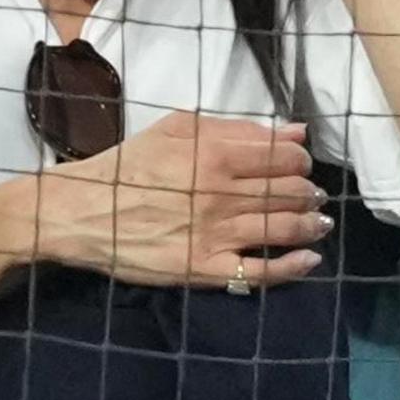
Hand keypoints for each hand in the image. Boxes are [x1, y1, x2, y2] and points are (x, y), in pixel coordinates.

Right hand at [31, 109, 330, 290]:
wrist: (82, 212)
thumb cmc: (129, 166)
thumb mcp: (176, 129)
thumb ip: (236, 128)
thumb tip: (293, 133)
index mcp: (214, 154)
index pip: (283, 157)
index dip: (301, 161)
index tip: (300, 166)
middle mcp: (219, 194)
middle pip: (289, 192)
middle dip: (309, 192)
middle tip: (312, 195)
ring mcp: (214, 235)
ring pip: (283, 228)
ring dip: (311, 224)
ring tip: (318, 221)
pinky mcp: (203, 269)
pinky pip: (260, 271)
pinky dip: (293, 266)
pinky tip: (309, 259)